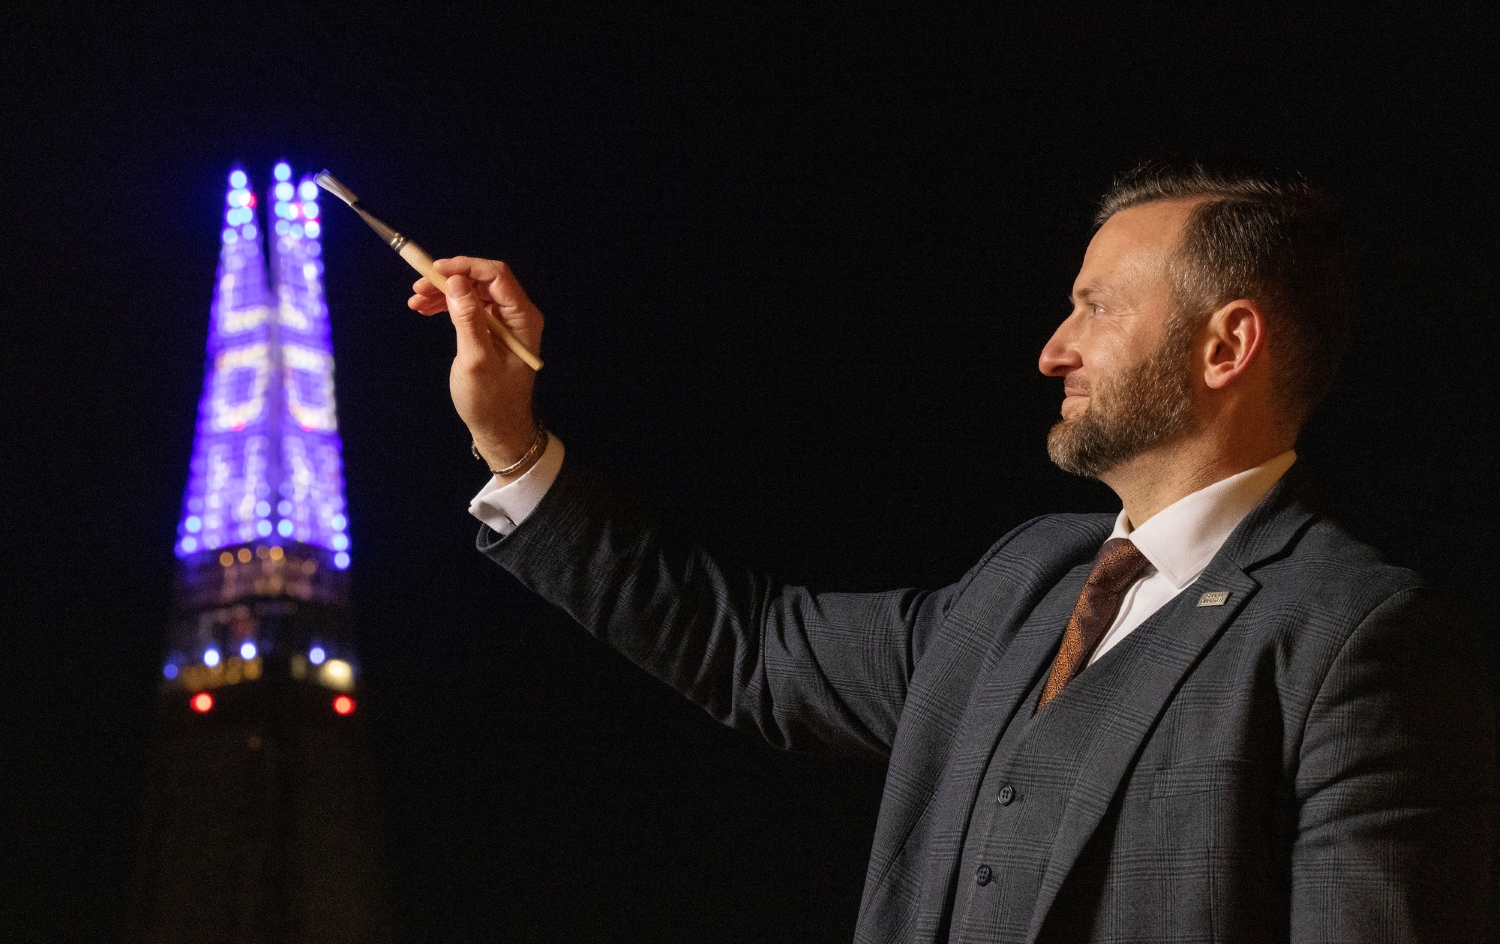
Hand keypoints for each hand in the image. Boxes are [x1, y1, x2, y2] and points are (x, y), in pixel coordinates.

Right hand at [408, 257, 543, 475]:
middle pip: (482, 281)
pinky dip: (447, 306)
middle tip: (418, 287)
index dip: (465, 267)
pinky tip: (425, 309)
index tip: (435, 269)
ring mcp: (505, 323)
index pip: (496, 276)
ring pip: (473, 293)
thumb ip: (468, 319)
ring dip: (444, 293)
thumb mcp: (476, 360)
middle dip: (450, 280)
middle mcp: (517, 315)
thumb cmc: (490, 400)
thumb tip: (457, 282)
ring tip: (415, 301)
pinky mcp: (491, 331)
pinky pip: (469, 308)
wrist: (498, 427)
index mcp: (523, 318)